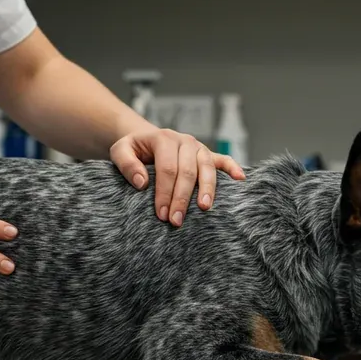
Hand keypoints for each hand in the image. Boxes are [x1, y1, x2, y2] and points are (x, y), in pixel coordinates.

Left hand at [110, 128, 244, 226]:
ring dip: (207, 189)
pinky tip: (240, 179)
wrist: (145, 140)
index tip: (162, 214)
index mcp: (163, 138)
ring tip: (204, 208)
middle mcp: (184, 141)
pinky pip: (224, 159)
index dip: (165, 192)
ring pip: (207, 167)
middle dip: (182, 198)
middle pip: (187, 171)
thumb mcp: (120, 150)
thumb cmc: (133, 149)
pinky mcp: (207, 154)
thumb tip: (142, 182)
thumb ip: (126, 163)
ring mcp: (198, 147)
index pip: (167, 168)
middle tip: (176, 221)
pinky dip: (233, 168)